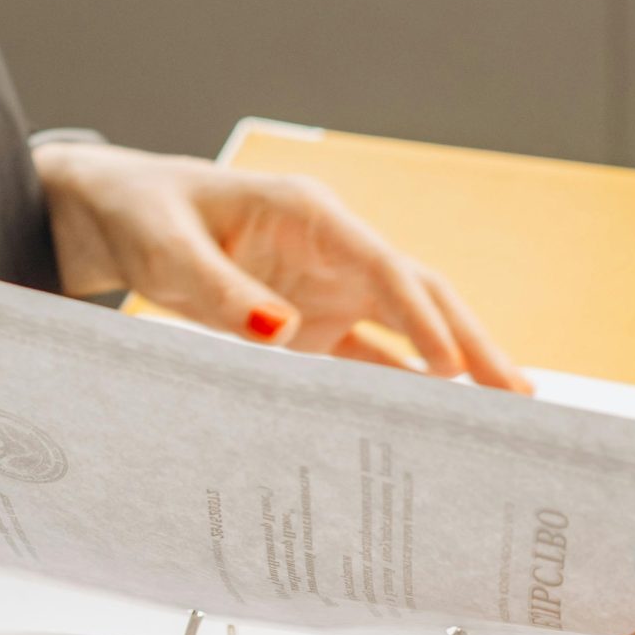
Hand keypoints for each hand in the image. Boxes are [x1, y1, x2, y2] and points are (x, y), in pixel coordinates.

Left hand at [35, 139, 527, 388]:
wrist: (117, 215)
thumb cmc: (143, 213)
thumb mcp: (167, 247)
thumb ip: (220, 289)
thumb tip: (280, 330)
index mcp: (308, 215)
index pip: (383, 266)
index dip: (422, 316)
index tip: (451, 365)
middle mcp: (333, 250)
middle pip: (419, 296)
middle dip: (471, 342)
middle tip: (517, 392)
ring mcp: (328, 288)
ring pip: (408, 330)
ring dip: (454, 367)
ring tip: (504, 409)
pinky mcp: (312, 323)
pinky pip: (369, 357)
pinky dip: (403, 387)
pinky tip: (438, 421)